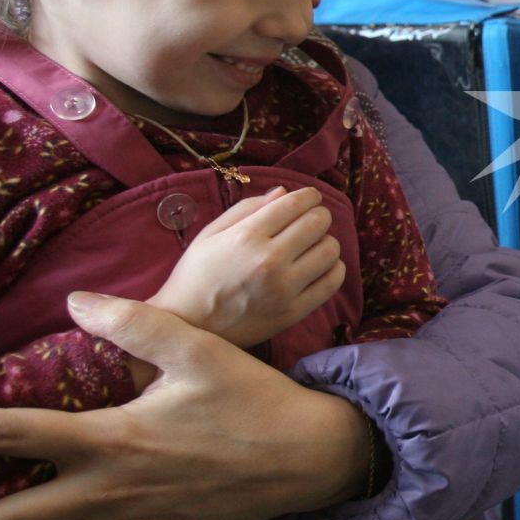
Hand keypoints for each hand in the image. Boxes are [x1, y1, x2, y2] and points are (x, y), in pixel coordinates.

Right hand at [149, 186, 344, 348]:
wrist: (187, 327)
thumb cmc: (195, 276)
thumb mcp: (210, 234)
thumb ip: (247, 208)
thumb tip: (284, 192)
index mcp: (246, 237)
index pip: (295, 204)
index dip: (309, 196)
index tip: (310, 198)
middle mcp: (269, 261)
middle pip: (318, 223)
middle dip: (318, 215)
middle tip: (310, 220)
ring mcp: (284, 289)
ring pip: (330, 250)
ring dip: (326, 241)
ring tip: (311, 245)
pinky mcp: (293, 312)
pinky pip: (332, 281)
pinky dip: (333, 268)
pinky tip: (319, 266)